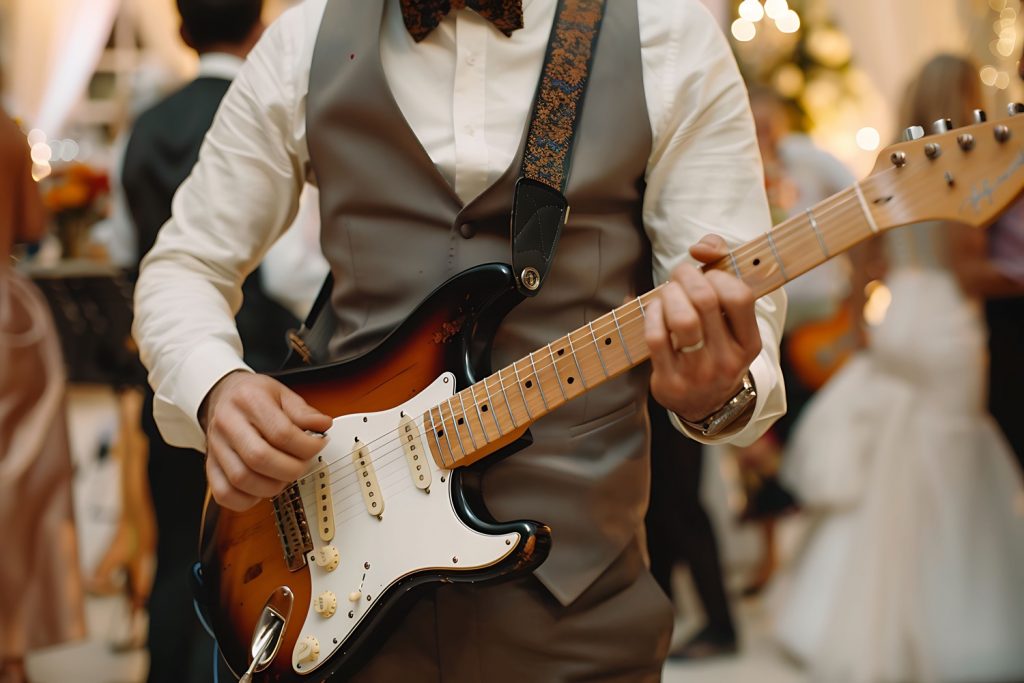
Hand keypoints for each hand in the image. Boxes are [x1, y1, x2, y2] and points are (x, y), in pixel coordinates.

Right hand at [200, 371, 332, 510]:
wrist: (223, 395)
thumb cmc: (254, 396)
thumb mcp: (282, 394)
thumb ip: (303, 412)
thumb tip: (322, 426)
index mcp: (249, 400)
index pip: (281, 433)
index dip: (307, 446)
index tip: (318, 446)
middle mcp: (228, 423)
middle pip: (260, 458)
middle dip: (291, 469)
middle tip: (302, 464)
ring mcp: (215, 446)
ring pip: (241, 479)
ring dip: (272, 486)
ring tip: (284, 476)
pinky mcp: (210, 466)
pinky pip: (224, 494)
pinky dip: (247, 500)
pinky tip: (261, 488)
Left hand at [645, 234, 761, 422]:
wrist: (704, 404)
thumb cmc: (715, 346)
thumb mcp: (730, 319)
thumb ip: (722, 268)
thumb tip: (701, 247)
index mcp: (749, 343)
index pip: (739, 295)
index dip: (718, 275)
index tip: (707, 274)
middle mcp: (728, 360)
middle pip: (705, 301)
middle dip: (685, 277)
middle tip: (678, 275)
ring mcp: (699, 374)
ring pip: (681, 319)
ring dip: (668, 296)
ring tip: (667, 294)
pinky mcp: (671, 382)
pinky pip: (656, 338)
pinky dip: (651, 315)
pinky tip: (654, 311)